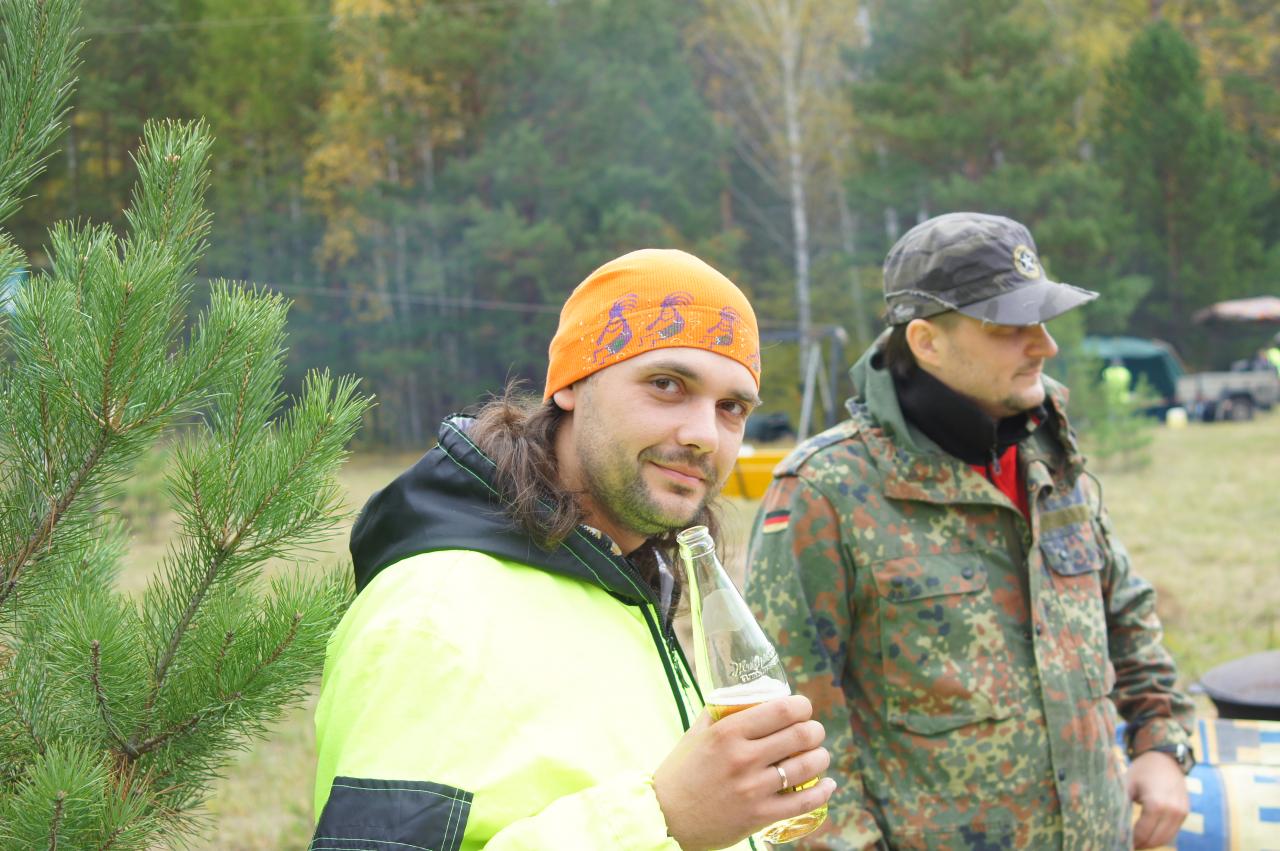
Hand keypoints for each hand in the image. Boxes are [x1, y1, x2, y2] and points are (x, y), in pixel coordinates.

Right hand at [652, 694, 834, 850]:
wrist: (665, 818)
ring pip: (808, 765)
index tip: (803, 709)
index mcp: (728, 732)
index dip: (802, 706)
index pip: (782, 709)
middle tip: (813, 732)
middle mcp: (743, 757)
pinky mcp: (759, 816)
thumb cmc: (680, 773)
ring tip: (819, 755)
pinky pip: (804, 802)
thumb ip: (720, 714)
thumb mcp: (696, 735)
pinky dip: (823, 791)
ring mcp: (753, 788)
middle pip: (801, 735)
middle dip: (815, 730)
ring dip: (821, 757)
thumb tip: (744, 695)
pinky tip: (828, 785)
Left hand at [1127, 750, 1189, 848]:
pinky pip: (1172, 831)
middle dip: (1141, 844)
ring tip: (1136, 842)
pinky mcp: (1185, 813)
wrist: (1164, 758)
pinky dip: (1160, 836)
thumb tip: (1111, 825)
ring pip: (1166, 838)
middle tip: (1127, 845)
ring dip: (1151, 843)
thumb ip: (1121, 805)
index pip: (1143, 832)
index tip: (1120, 843)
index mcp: (1157, 804)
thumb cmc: (1142, 770)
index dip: (1131, 841)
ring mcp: (1181, 813)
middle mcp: (1172, 811)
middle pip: (1155, 839)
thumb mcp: (1127, 784)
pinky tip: (1147, 835)